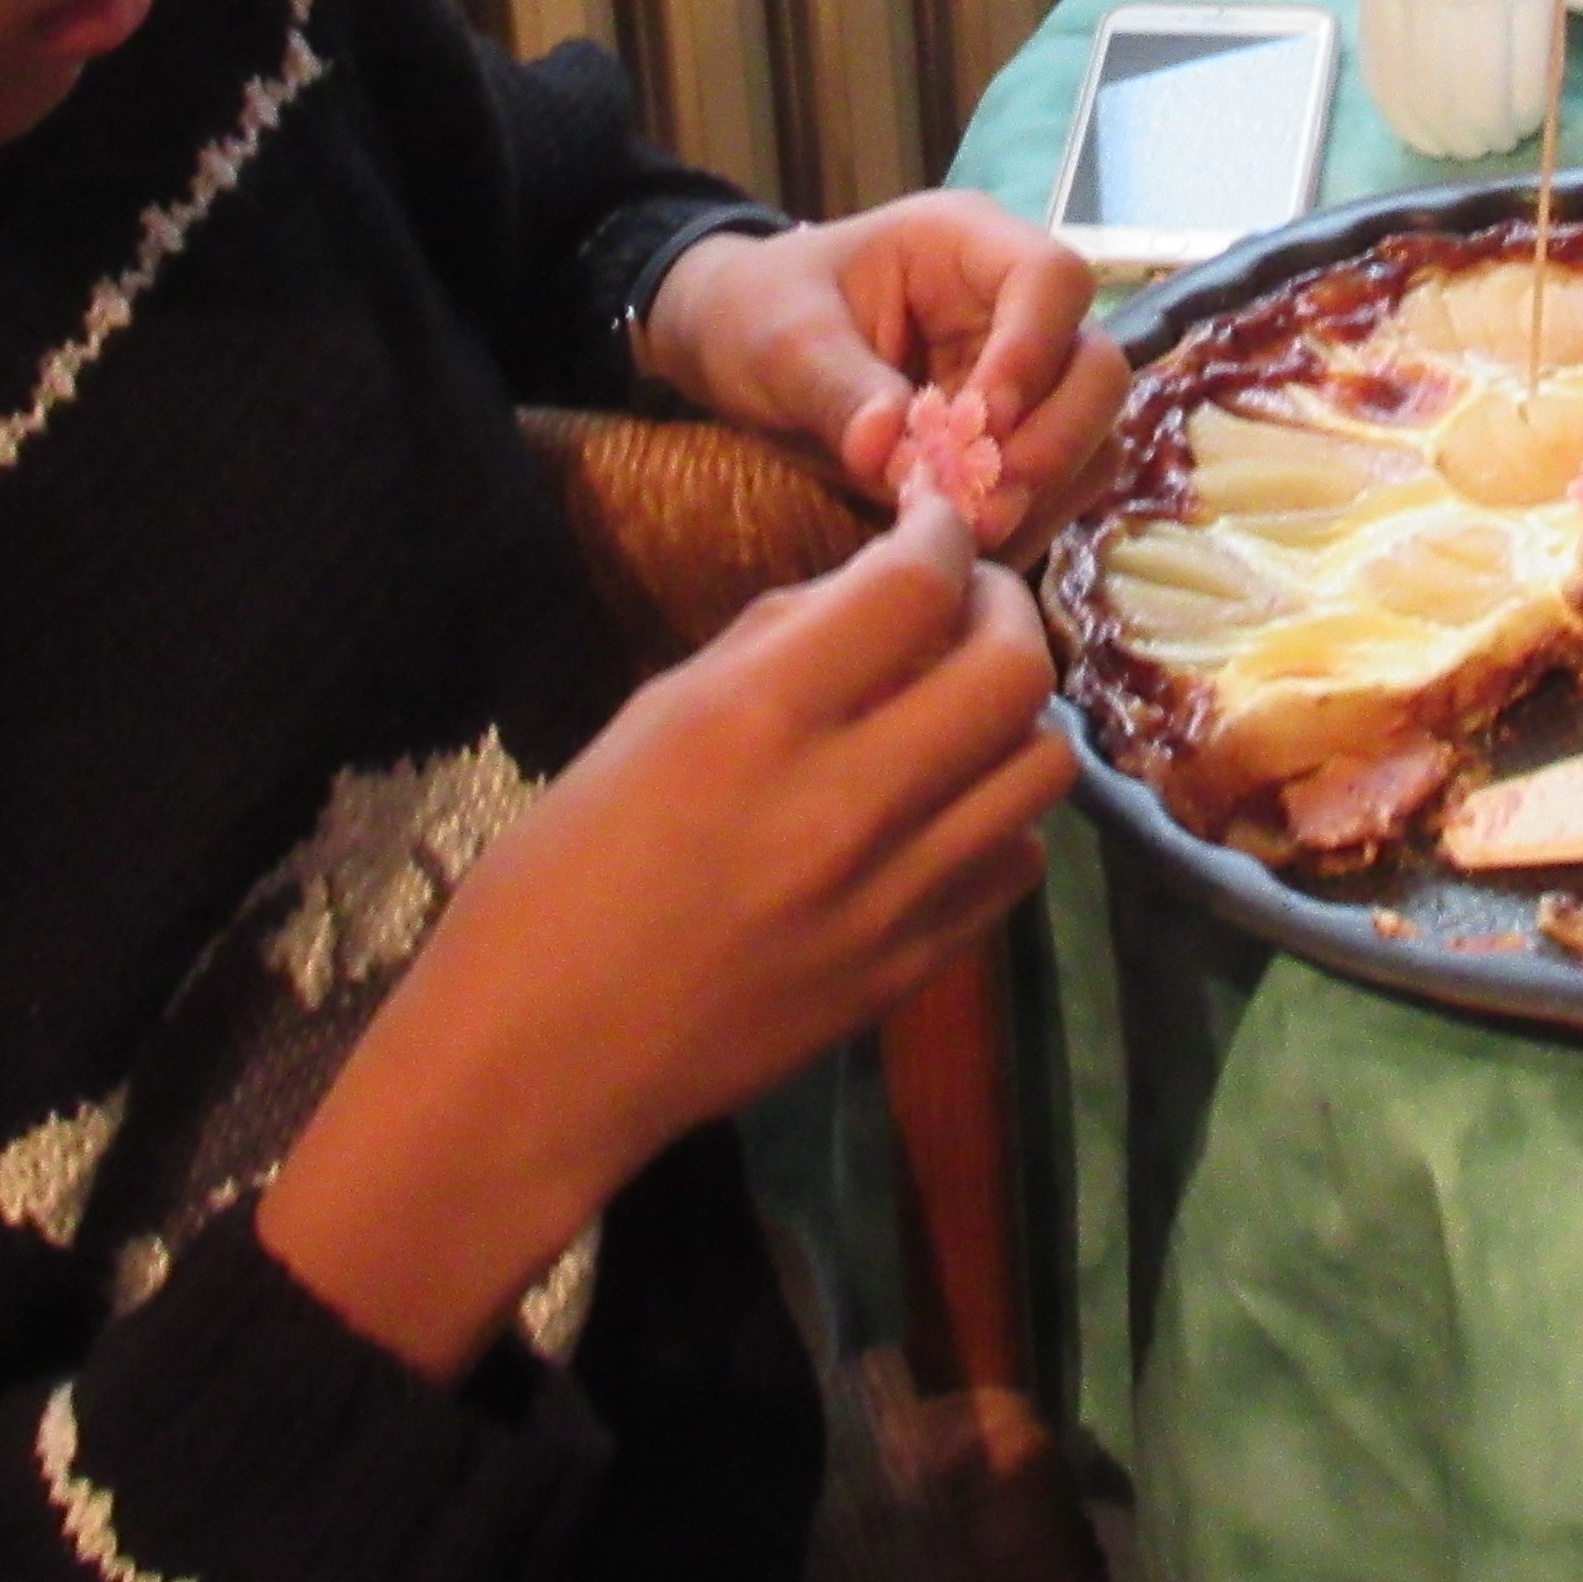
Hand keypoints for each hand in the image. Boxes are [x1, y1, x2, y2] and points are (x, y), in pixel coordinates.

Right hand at [258, 497, 1066, 1375]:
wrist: (540, 1061)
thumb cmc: (558, 877)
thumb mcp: (647, 722)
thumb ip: (773, 647)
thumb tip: (873, 588)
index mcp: (755, 721)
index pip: (914, 585)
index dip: (942, 530)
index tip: (936, 520)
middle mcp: (845, 803)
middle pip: (1014, 668)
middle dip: (1007, 606)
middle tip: (973, 599)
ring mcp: (893, 899)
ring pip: (1042, 768)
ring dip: (1017, 714)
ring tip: (968, 703)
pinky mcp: (912, 972)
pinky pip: (1014, 865)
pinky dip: (999, 817)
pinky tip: (946, 808)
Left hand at [635, 197, 1122, 547]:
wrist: (734, 349)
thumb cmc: (758, 311)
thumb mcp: (780, 339)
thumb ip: (837, 388)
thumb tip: (891, 450)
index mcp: (965, 244)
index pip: (1051, 279)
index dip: (1034, 352)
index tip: (980, 423)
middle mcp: (1011, 308)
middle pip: (1096, 363)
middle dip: (1057, 438)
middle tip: (989, 501)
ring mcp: (1022, 378)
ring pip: (1093, 433)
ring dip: (1045, 489)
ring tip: (969, 532)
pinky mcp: (1010, 442)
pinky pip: (1057, 486)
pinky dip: (1026, 521)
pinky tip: (965, 546)